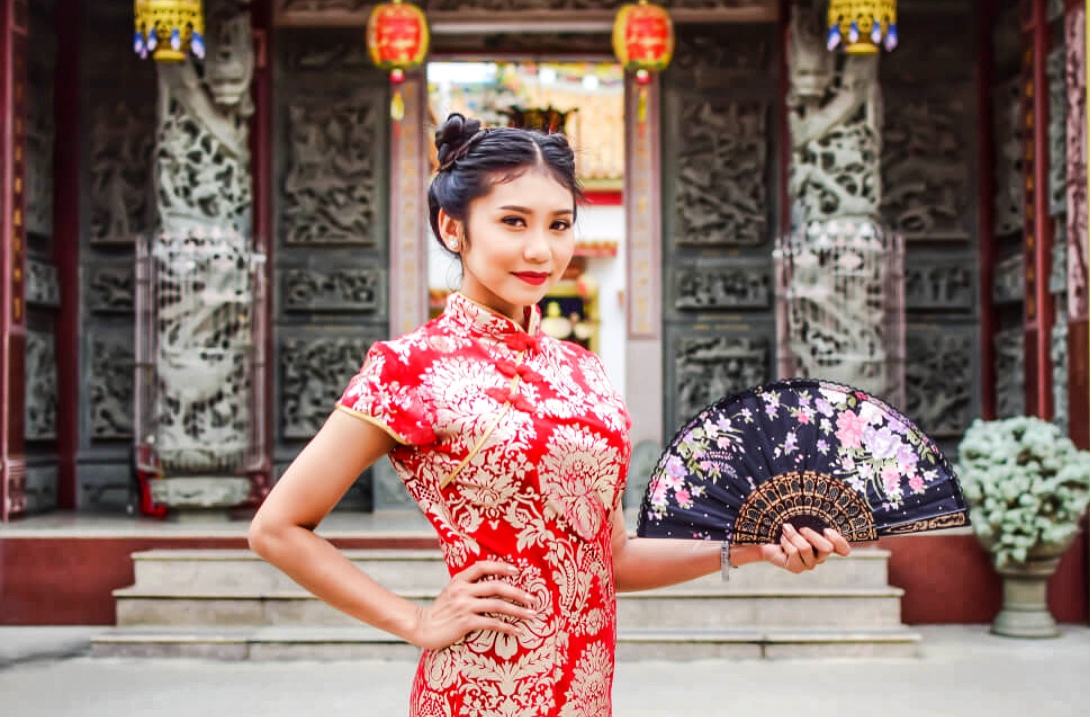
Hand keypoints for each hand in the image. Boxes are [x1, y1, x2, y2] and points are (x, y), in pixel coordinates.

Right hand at [409, 561, 536, 650]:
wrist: (423, 627)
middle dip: (518, 592)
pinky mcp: (465, 622)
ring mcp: (464, 606)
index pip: (483, 567)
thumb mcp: (451, 591)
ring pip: (497, 605)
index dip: (501, 567)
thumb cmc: (440, 611)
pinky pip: (491, 623)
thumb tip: (491, 582)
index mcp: (459, 580)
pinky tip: (516, 631)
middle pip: (496, 586)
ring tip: (531, 615)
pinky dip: (506, 627)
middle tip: (533, 599)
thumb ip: (467, 585)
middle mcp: (463, 590)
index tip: (517, 571)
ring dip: (518, 610)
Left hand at [760, 524, 851, 573]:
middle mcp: (820, 557)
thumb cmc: (787, 526)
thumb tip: (825, 511)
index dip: (839, 541)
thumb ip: (814, 519)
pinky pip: (794, 552)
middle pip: (827, 548)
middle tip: (801, 529)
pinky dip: (786, 542)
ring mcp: (809, 564)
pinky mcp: (796, 568)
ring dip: (794, 535)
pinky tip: (782, 540)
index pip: (844, 550)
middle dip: (812, 535)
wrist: (765, 538)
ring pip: (806, 548)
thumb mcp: (801, 519)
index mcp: (826, 544)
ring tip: (786, 530)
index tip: (826, 530)